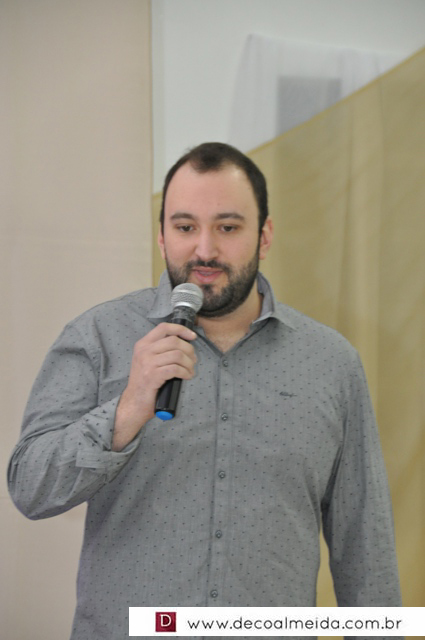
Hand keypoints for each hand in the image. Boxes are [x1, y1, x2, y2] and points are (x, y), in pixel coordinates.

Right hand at [113, 323, 196, 450]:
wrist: (133, 402)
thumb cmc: (144, 382)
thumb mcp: (147, 360)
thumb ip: (160, 350)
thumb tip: (184, 343)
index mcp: (143, 344)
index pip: (164, 327)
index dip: (181, 329)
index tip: (192, 336)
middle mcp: (144, 351)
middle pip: (174, 341)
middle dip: (189, 350)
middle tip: (193, 360)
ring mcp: (147, 363)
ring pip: (177, 355)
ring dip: (189, 363)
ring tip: (190, 370)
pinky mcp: (152, 376)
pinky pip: (175, 369)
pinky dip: (185, 372)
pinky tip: (187, 376)